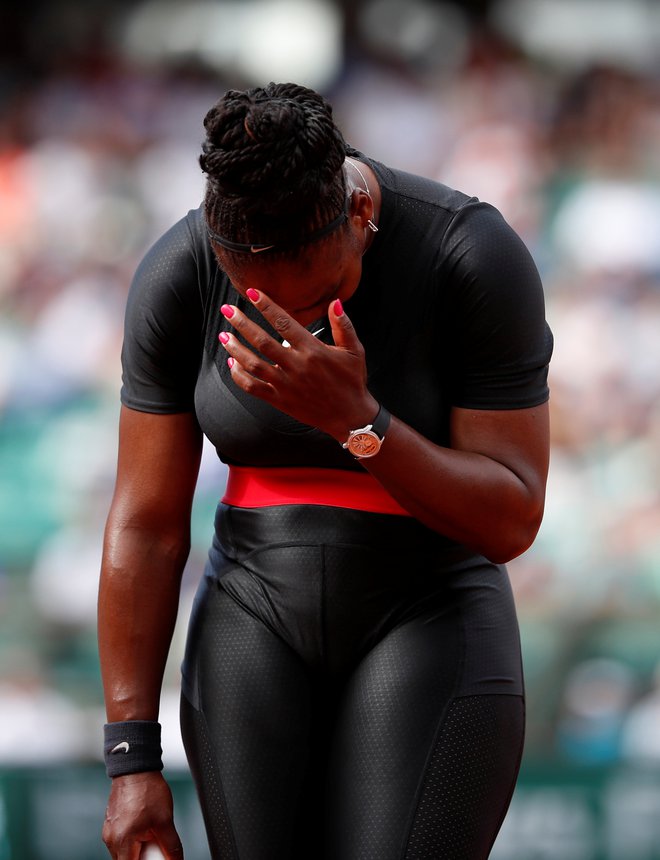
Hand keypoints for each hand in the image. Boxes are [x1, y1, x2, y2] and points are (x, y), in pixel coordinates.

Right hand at [102, 772, 183, 859]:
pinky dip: (133, 840)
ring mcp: (109, 831)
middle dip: (143, 858)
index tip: (157, 858)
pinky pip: (121, 840)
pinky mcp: (110, 824)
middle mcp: (111, 839)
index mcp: (122, 842)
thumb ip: (171, 845)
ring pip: (124, 852)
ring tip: (151, 833)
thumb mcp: (165, 820)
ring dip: (137, 849)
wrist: (136, 768)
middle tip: (156, 847)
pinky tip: (144, 827)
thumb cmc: (148, 790)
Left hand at [219, 291, 377, 440]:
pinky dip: (239, 375)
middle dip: (242, 323)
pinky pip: (253, 388)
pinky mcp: (280, 400)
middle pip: (262, 341)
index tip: (252, 293)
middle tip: (227, 310)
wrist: (349, 416)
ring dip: (236, 348)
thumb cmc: (352, 380)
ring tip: (224, 335)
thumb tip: (335, 302)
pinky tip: (232, 363)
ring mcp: (286, 384)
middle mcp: (297, 366)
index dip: (266, 306)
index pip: (284, 323)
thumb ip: (343, 325)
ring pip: (253, 364)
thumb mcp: (354, 350)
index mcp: (313, 350)